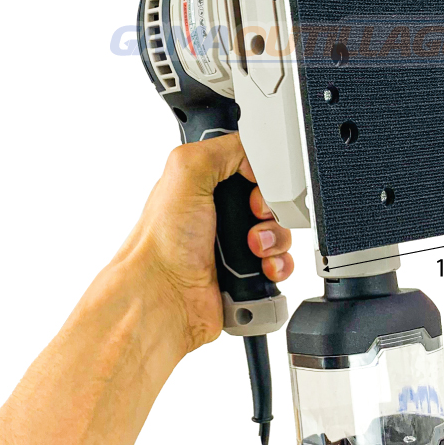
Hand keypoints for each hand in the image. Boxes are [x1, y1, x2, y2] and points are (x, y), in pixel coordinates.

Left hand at [112, 134, 293, 354]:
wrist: (162, 297)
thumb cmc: (161, 241)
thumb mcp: (187, 169)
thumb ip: (225, 147)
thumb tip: (258, 159)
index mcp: (206, 184)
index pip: (253, 166)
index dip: (261, 173)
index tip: (254, 184)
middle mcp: (220, 214)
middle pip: (273, 200)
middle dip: (272, 208)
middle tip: (252, 215)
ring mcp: (235, 245)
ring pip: (281, 232)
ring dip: (275, 239)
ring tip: (253, 248)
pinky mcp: (247, 275)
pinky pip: (282, 265)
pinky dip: (278, 265)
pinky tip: (260, 268)